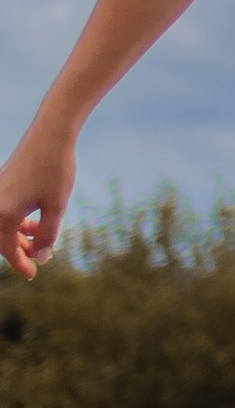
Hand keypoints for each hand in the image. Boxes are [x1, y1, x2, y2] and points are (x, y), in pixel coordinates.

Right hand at [0, 119, 75, 282]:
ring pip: (1, 225)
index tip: (33, 273)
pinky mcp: (1, 184)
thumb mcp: (56, 206)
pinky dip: (15, 220)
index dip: (21, 264)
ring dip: (18, 235)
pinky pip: (3, 211)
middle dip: (18, 250)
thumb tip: (41, 257)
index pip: (8, 249)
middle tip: (38, 257)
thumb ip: (47, 235)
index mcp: (4, 213)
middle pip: (1, 239)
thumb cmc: (55, 169)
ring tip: (39, 237)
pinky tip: (33, 221)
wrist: (50, 133)